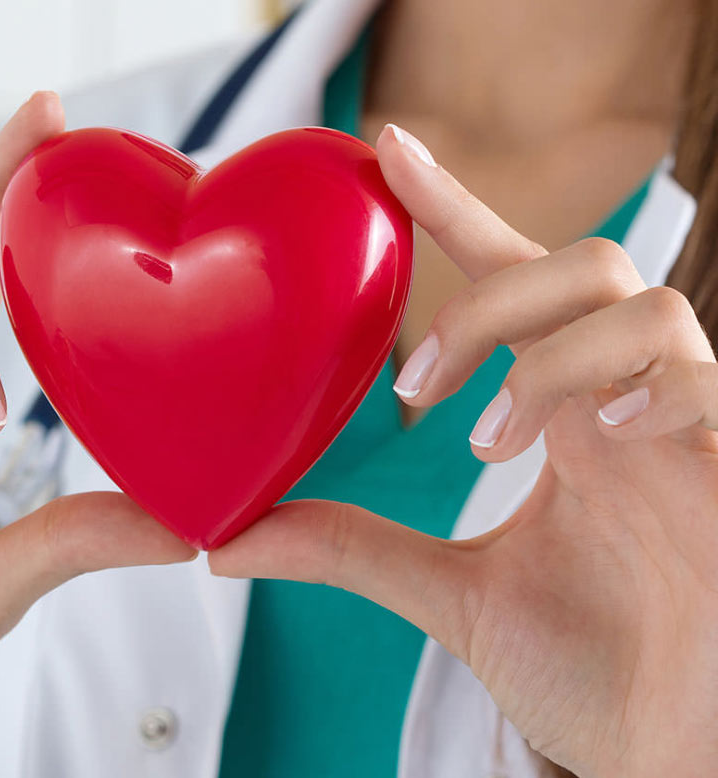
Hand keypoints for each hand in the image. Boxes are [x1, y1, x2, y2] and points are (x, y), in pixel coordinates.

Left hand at [210, 124, 717, 775]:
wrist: (669, 753)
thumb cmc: (587, 668)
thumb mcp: (450, 595)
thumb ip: (351, 549)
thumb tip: (229, 538)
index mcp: (562, 413)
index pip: (513, 277)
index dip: (455, 208)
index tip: (386, 153)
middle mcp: (623, 402)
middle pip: (582, 265)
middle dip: (490, 301)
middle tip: (413, 391)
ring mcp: (685, 427)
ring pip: (644, 305)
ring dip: (546, 356)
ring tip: (487, 440)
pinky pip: (700, 376)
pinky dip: (640, 383)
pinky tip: (596, 433)